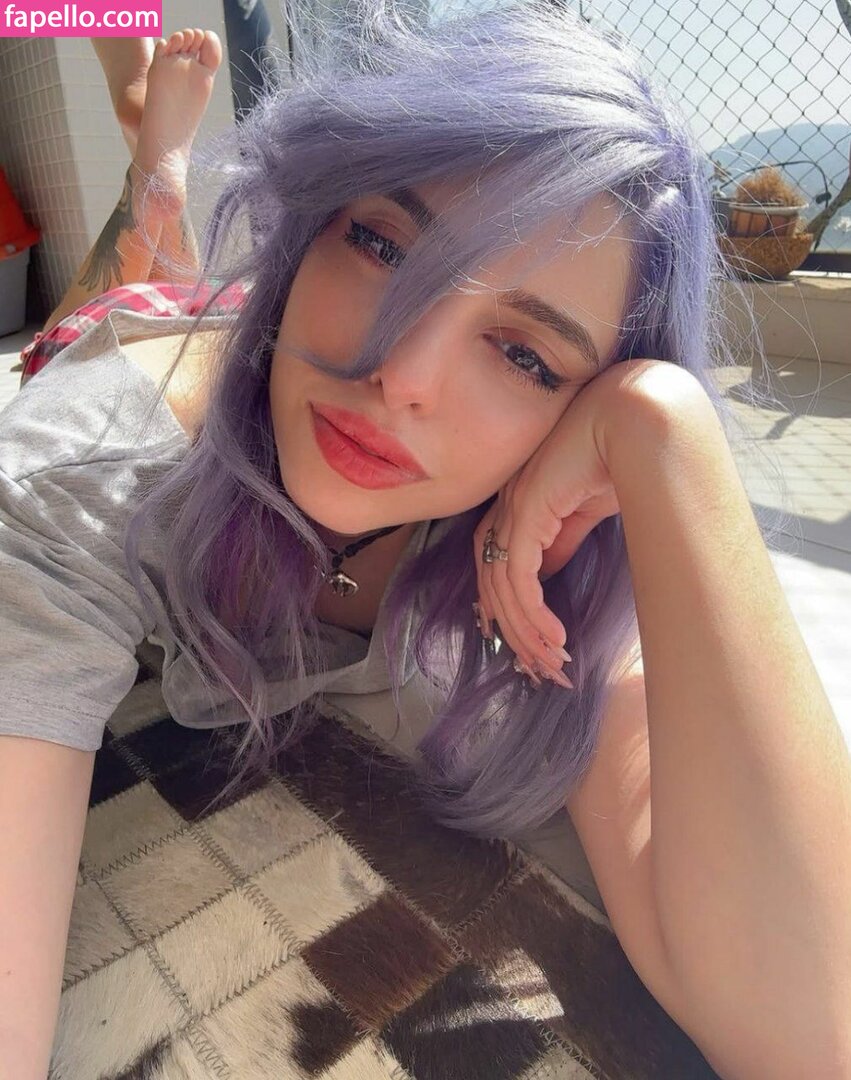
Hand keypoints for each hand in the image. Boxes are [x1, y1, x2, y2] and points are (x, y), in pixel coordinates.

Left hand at [473, 358, 684, 685]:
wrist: (635, 420)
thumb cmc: (618, 454)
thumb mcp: (583, 508)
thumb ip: (560, 539)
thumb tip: (546, 576)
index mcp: (517, 503)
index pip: (497, 568)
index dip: (508, 611)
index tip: (529, 648)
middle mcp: (506, 507)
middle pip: (493, 585)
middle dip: (516, 633)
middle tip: (542, 671)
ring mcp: (513, 508)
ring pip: (504, 588)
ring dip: (529, 632)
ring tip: (556, 664)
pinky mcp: (527, 513)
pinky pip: (520, 577)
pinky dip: (533, 613)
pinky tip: (556, 638)